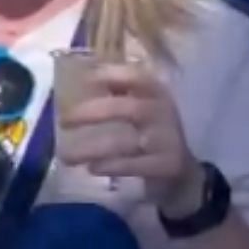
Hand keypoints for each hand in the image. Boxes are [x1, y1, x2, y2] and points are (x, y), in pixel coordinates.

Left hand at [57, 62, 204, 218]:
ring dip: (92, 148)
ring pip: (124, 142)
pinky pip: (132, 165)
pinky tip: (92, 168)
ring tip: (66, 155)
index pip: (137, 76)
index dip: (112, 74)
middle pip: (127, 108)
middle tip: (64, 121)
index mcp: (158, 93)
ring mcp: (166, 140)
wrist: (184, 173)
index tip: (85, 79)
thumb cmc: (155, 132)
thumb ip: (120, 93)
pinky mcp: (166, 166)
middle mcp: (163, 112)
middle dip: (93, 112)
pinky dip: (110, 166)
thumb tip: (85, 79)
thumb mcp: (144, 107)